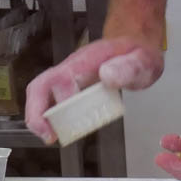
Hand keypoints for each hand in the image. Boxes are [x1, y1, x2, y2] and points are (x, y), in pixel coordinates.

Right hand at [24, 36, 162, 143]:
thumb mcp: (143, 61)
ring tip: (51, 136)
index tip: (70, 121)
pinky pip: (50, 99)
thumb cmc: (137, 54)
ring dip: (39, 117)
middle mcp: (72, 67)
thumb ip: (129, 68)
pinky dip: (49, 117)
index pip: (62, 78)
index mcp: (87, 61)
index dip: (61, 101)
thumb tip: (107, 75)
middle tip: (49, 135)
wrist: (135, 44)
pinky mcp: (70, 85)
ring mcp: (69, 76)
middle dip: (37, 112)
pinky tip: (59, 130)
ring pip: (40, 93)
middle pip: (40, 85)